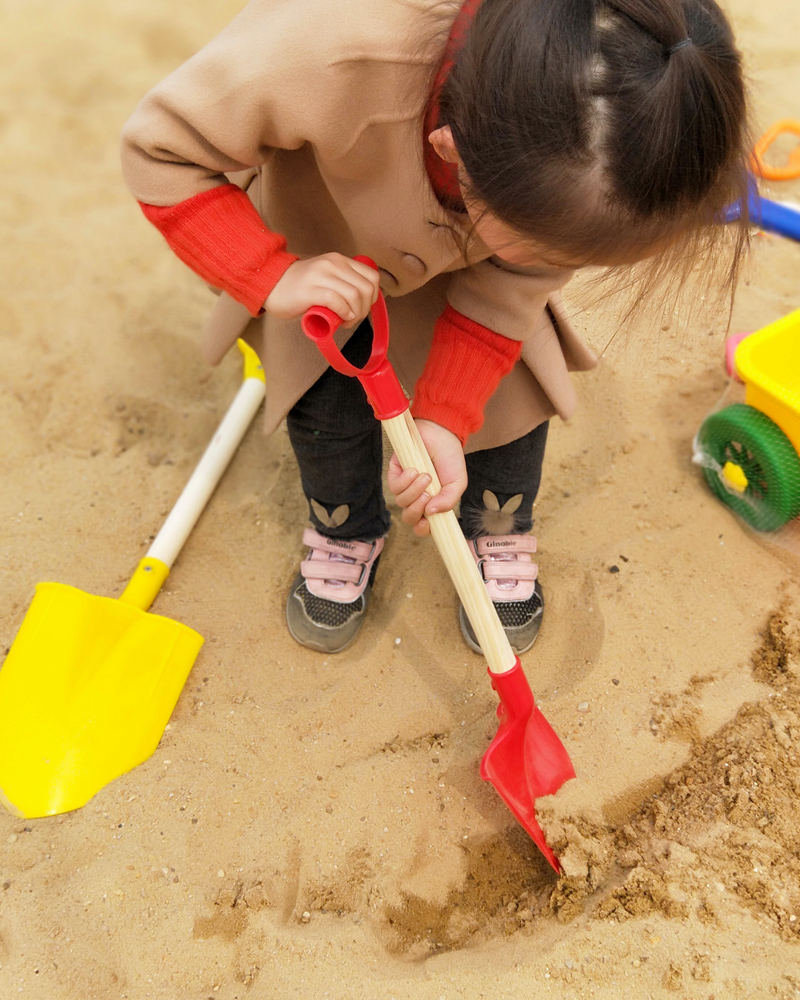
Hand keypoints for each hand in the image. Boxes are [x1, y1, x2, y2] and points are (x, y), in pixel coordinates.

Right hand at [264, 253, 379, 326]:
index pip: (372, 276)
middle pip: (366, 288)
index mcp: (339, 260)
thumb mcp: (326, 277)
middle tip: (354, 318)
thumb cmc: (299, 287)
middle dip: (366, 308)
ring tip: (347, 321)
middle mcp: (333, 264)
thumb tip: (363, 302)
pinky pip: (337, 301)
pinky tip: (341, 320)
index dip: (373, 296)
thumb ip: (343, 283)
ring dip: (356, 314)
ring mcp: (322, 276)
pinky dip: (344, 313)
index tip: (363, 308)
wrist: (271, 284)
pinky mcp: (311, 290)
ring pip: (355, 295)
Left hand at [387, 419, 466, 536]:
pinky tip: (414, 470)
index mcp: (433, 504)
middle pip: (409, 517)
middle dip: (416, 509)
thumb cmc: (450, 458)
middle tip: (427, 494)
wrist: (441, 434)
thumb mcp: (457, 483)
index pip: (422, 526)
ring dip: (414, 491)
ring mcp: (406, 486)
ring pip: (402, 502)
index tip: (428, 523)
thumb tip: (431, 513)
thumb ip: (448, 501)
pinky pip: (394, 487)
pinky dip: (405, 480)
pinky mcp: (396, 473)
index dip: (422, 529)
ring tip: (426, 475)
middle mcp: (417, 498)